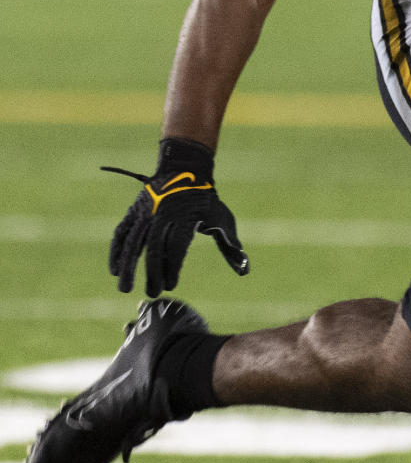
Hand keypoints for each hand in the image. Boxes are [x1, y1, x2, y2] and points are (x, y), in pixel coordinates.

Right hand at [103, 137, 248, 294]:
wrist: (184, 169)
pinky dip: (117, 250)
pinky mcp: (134, 211)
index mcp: (185, 216)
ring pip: (134, 241)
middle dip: (152, 271)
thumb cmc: (206, 200)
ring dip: (128, 265)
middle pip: (154, 246)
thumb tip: (244, 270)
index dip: (173, 267)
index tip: (171, 285)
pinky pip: (122, 232)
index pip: (177, 245)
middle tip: (152, 293)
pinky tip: (115, 270)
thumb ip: (230, 245)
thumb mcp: (222, 218)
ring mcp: (146, 212)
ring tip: (124, 288)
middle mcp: (163, 214)